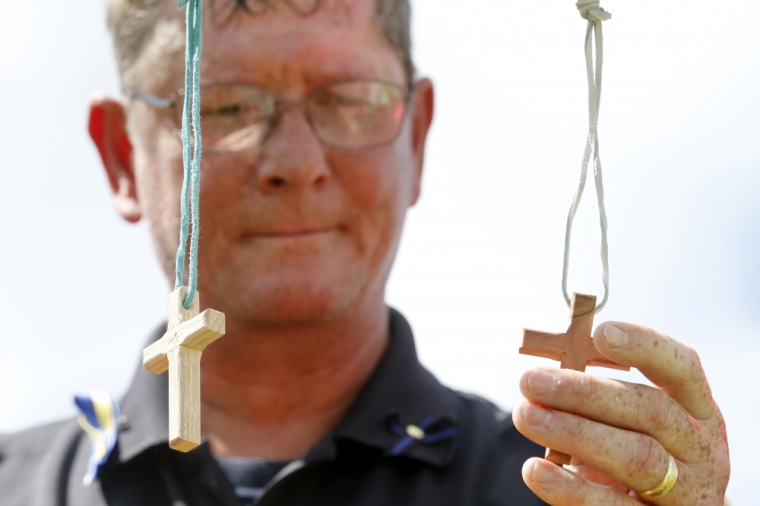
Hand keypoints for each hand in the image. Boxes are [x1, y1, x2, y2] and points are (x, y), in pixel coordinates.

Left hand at [512, 322, 729, 504]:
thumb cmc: (638, 453)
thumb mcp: (633, 422)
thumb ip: (601, 397)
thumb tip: (547, 371)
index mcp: (697, 409)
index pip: (682, 368)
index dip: (645, 346)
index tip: (602, 332)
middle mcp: (700, 449)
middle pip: (650, 411)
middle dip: (586, 392)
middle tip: (530, 380)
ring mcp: (685, 492)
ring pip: (637, 458)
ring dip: (574, 432)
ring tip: (524, 415)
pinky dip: (570, 489)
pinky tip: (535, 470)